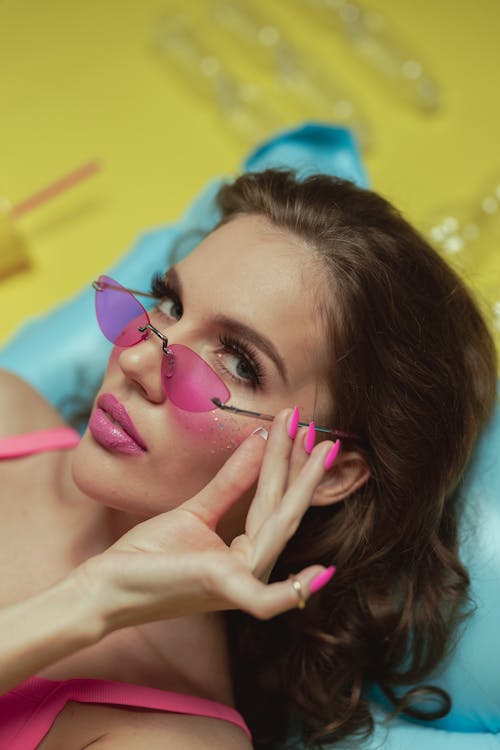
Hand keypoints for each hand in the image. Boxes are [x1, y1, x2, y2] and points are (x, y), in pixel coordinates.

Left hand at [74, 408, 337, 631]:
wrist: (108, 589)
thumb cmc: (149, 556)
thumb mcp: (195, 511)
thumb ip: (231, 482)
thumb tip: (259, 440)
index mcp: (246, 553)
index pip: (273, 498)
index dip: (283, 458)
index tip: (292, 420)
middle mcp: (252, 569)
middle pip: (283, 507)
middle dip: (299, 463)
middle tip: (311, 423)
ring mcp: (241, 582)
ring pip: (278, 523)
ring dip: (300, 481)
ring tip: (315, 444)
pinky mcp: (222, 589)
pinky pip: (267, 599)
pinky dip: (294, 590)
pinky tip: (324, 572)